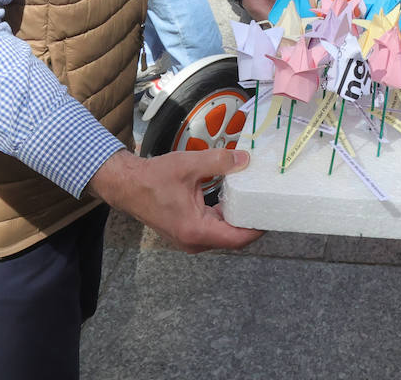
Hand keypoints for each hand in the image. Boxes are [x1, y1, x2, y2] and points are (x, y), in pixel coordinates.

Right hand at [87, 149, 262, 252]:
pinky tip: (235, 200)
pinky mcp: (186, 232)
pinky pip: (213, 228)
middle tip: (269, 204)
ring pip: (222, 234)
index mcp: (196, 230)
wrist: (127, 186)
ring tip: (257, 200)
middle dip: (251, 223)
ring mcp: (189, 239)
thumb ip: (220, 161)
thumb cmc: (154, 178)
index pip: (236, 239)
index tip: (273, 215)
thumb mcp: (190, 165)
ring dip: (238, 219)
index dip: (257, 229)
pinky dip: (225, 217)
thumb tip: (245, 159)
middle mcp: (193, 241)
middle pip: (232, 238)